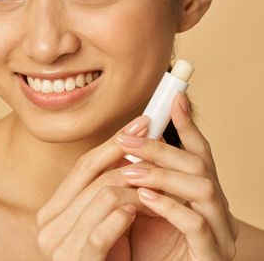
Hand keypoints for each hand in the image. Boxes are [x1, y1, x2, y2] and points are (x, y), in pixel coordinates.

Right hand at [35, 115, 154, 259]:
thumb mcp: (99, 225)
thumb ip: (102, 195)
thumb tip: (128, 154)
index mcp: (50, 212)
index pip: (82, 168)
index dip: (111, 143)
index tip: (139, 123)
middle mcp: (48, 225)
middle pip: (93, 178)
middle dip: (129, 161)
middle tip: (156, 148)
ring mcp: (58, 244)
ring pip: (103, 197)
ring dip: (136, 190)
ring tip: (158, 189)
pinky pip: (102, 228)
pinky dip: (123, 216)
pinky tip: (138, 210)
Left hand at [119, 92, 238, 259]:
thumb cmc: (146, 250)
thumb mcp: (141, 210)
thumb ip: (141, 182)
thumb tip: (126, 144)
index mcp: (200, 196)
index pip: (199, 153)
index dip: (188, 125)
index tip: (174, 98)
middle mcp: (215, 210)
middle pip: (200, 164)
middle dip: (162, 147)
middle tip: (127, 139)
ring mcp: (218, 233)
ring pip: (203, 188)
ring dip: (163, 175)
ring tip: (128, 173)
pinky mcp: (211, 255)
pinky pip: (196, 223)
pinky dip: (169, 206)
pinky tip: (143, 198)